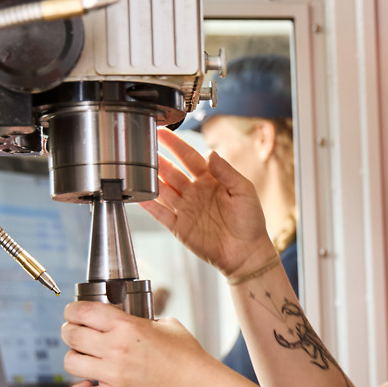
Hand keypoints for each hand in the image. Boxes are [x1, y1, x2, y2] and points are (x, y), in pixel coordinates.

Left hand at [61, 302, 212, 386]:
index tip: (74, 314)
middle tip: (77, 335)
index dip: (72, 311)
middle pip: (70, 335)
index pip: (82, 311)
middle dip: (70, 333)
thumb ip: (140, 319)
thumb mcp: (165, 324)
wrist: (195, 384)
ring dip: (74, 359)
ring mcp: (114, 372)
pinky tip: (87, 385)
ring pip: (70, 362)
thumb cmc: (185, 354)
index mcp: (126, 325)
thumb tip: (126, 320)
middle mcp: (115, 347)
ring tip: (85, 359)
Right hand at [152, 127, 278, 278]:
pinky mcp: (180, 227)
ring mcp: (187, 209)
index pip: (189, 157)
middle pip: (172, 171)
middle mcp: (196, 192)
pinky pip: (160, 213)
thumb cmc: (251, 223)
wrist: (246, 254)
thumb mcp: (244, 191)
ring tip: (136, 166)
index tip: (163, 132)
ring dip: (150, 178)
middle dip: (158, 159)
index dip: (175, 144)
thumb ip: (226, 172)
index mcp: (211, 180)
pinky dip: (148, 205)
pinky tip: (137, 195)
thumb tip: (210, 153)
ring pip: (163, 190)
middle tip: (143, 147)